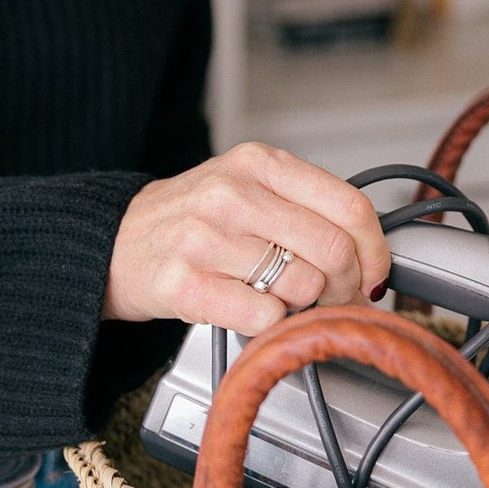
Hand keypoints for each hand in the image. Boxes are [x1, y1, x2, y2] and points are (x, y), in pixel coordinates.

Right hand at [103, 142, 390, 333]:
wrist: (112, 244)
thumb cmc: (191, 222)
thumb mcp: (246, 188)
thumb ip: (305, 206)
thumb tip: (371, 253)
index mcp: (258, 163)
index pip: (351, 206)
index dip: (376, 250)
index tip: (374, 273)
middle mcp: (232, 193)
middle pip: (334, 251)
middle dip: (347, 288)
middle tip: (334, 299)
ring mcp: (205, 238)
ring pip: (303, 286)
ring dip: (307, 308)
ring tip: (286, 302)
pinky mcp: (185, 285)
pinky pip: (264, 316)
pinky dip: (271, 324)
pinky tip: (253, 312)